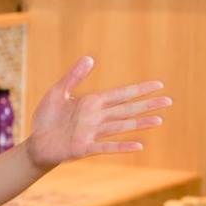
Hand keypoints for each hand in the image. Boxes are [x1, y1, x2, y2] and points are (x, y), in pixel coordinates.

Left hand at [24, 56, 171, 170]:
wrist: (37, 142)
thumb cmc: (47, 117)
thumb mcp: (57, 92)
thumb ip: (73, 77)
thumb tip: (89, 58)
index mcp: (92, 102)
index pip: (120, 94)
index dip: (139, 90)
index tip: (158, 85)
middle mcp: (96, 117)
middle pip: (126, 109)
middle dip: (146, 105)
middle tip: (168, 101)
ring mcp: (92, 133)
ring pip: (120, 126)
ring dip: (139, 123)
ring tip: (159, 120)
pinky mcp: (84, 147)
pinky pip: (105, 146)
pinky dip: (121, 146)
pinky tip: (138, 146)